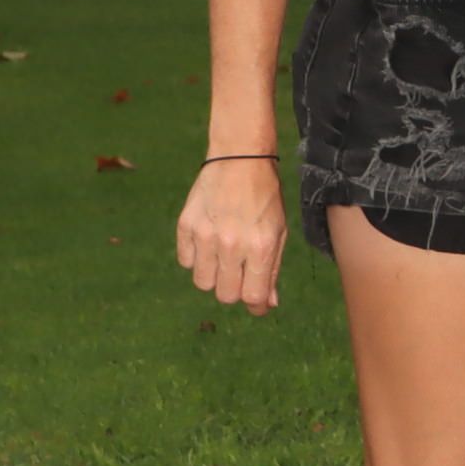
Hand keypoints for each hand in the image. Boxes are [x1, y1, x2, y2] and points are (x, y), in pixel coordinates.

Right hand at [175, 156, 286, 315]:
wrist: (239, 160)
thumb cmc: (265, 198)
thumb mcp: (279, 232)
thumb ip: (272, 269)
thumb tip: (267, 303)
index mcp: (260, 246)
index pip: (252, 296)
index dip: (256, 305)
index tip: (256, 302)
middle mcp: (232, 244)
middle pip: (225, 295)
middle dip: (234, 291)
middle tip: (240, 274)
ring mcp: (205, 235)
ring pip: (202, 283)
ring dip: (214, 276)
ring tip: (223, 256)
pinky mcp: (185, 226)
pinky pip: (186, 262)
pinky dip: (196, 258)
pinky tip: (208, 241)